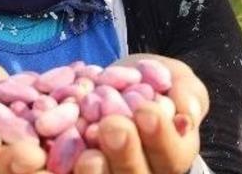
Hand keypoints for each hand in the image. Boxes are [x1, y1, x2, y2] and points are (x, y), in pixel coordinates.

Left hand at [73, 54, 209, 173]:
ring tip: (87, 153)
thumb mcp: (173, 77)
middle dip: (126, 153)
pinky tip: (56, 154)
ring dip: (97, 172)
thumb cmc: (150, 82)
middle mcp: (145, 173)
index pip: (173, 155)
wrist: (112, 84)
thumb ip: (186, 92)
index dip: (160, 136)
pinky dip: (67, 169)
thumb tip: (185, 114)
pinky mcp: (79, 173)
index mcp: (174, 153)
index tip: (146, 110)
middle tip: (112, 126)